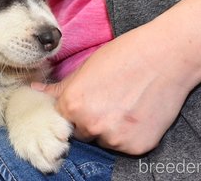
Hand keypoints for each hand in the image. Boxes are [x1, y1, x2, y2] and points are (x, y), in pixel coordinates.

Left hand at [33, 0, 200, 154]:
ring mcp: (115, 138)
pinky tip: (140, 112)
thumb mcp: (87, 67)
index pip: (62, 119)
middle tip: (112, 99)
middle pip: (83, 132)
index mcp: (72, 104)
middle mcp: (90, 125)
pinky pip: (127, 145)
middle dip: (92, 120)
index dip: (76, 108)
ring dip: (112, 129)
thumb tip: (34, 90)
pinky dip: (132, 134)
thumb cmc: (125, 55)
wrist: (166, 55)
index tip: (91, 98)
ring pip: (105, 140)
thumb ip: (60, 86)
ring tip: (128, 103)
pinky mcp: (138, 146)